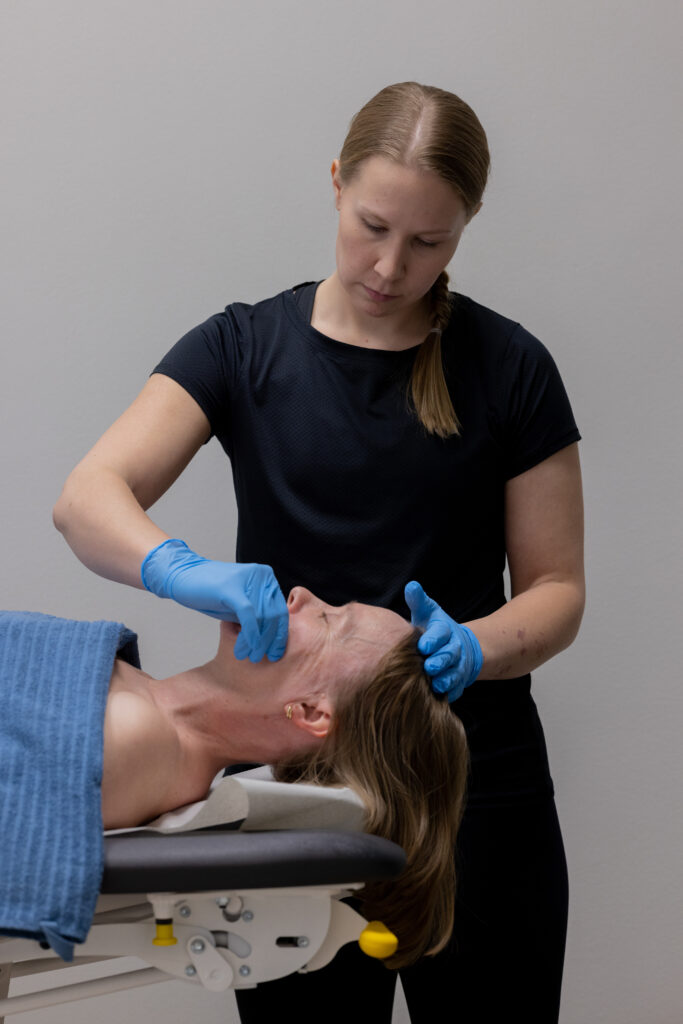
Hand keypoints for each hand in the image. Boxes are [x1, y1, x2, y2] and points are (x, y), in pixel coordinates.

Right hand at [141, 539, 287, 662]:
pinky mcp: (233, 588)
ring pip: (263, 617)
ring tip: (250, 657)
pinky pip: (248, 615)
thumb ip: (256, 615)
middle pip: (275, 615)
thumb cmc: (211, 592)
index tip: (276, 653)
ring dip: (257, 642)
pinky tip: (244, 648)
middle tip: (262, 658)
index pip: (281, 610)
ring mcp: (248, 580)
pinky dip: (250, 635)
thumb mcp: (240, 604)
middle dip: (270, 641)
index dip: (280, 634)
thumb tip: (271, 639)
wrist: (183, 576)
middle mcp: (261, 576)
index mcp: (266, 578)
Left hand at [404, 581, 482, 701]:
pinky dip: (450, 693)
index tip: (422, 646)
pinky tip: (439, 697)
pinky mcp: (458, 682)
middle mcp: (454, 649)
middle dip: (440, 661)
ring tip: (435, 684)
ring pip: (454, 674)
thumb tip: (411, 586)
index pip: (440, 633)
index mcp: (444, 630)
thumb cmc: (434, 629)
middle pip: (449, 655)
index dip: (432, 640)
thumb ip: (419, 601)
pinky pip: (456, 689)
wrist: (460, 647)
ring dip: (446, 679)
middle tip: (428, 667)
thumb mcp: (428, 612)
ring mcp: (458, 667)